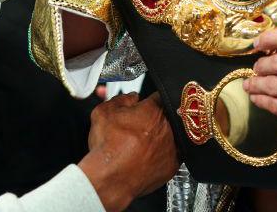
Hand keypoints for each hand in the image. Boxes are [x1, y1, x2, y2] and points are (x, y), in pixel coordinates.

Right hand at [79, 93, 179, 211]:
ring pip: (172, 135)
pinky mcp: (174, 164)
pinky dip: (162, 155)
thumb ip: (120, 99)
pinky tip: (148, 157)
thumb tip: (131, 97)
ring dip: (161, 137)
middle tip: (141, 129)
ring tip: (143, 144)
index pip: (159, 97)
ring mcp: (173, 146)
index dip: (150, 102)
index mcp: (153, 110)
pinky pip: (172, 155)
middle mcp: (167, 126)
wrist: (110, 179)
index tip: (145, 107)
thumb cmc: (108, 148)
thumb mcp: (103, 113)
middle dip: (155, 120)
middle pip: (167, 116)